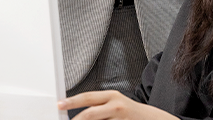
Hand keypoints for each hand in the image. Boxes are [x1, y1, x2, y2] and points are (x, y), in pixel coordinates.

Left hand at [58, 90, 175, 119]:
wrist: (152, 119)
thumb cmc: (129, 112)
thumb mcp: (114, 104)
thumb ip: (98, 108)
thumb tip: (78, 115)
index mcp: (112, 96)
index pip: (87, 97)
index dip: (72, 101)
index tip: (60, 104)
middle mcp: (116, 106)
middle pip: (90, 114)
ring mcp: (120, 119)